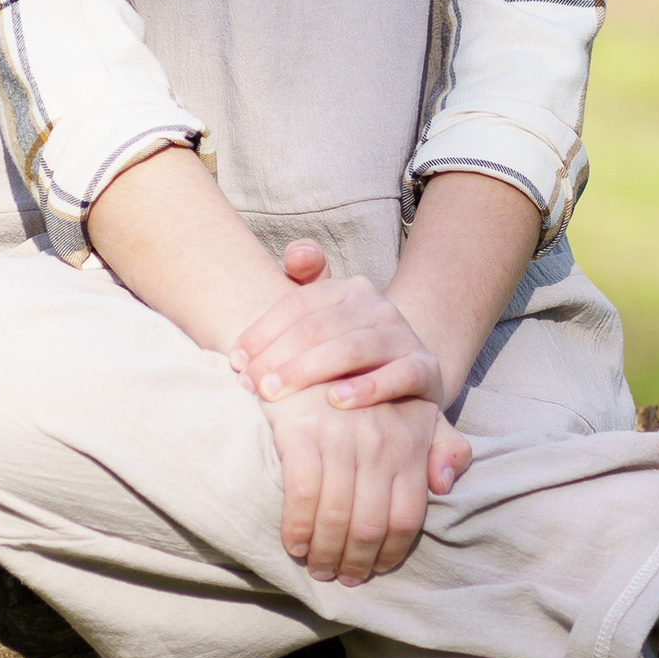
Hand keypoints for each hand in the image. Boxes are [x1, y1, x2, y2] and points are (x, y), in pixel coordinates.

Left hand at [232, 237, 443, 412]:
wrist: (408, 372)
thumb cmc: (348, 348)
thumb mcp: (324, 315)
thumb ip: (303, 280)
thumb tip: (297, 255)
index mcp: (350, 288)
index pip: (298, 304)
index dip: (262, 330)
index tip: (235, 360)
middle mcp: (378, 306)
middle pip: (319, 327)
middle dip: (278, 357)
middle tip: (250, 385)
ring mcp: (403, 336)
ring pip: (352, 349)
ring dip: (308, 371)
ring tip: (275, 392)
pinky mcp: (424, 369)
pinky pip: (397, 376)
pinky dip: (367, 388)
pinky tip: (335, 402)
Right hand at [266, 386, 474, 581]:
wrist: (317, 333)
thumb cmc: (367, 383)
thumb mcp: (416, 407)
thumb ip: (440, 447)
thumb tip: (444, 485)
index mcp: (411, 441)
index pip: (408, 516)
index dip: (389, 553)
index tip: (371, 571)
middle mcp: (382, 443)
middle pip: (370, 525)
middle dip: (352, 562)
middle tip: (335, 578)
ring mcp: (342, 438)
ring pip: (337, 516)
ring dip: (323, 553)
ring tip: (314, 566)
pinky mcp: (302, 432)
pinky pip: (302, 495)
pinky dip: (297, 528)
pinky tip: (293, 541)